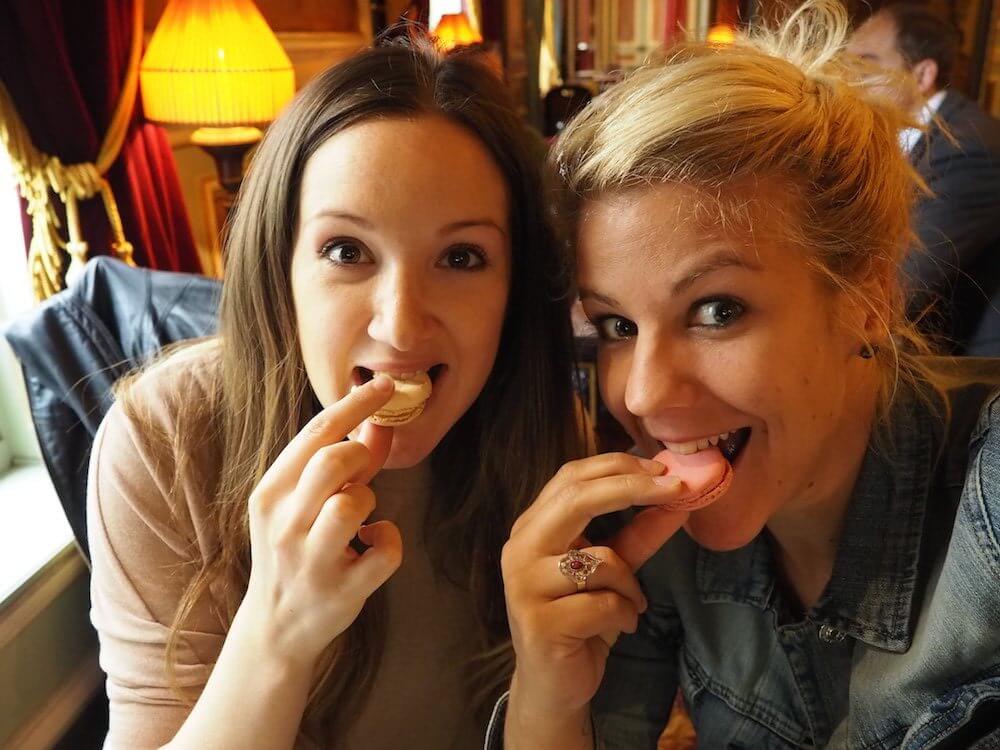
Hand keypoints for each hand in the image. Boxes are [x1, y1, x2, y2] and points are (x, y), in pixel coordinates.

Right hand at [236, 376, 401, 668]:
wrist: (276, 628)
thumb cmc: (296, 551)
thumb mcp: (305, 504)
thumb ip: (343, 463)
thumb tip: (379, 422)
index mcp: (271, 493)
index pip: (316, 433)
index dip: (357, 404)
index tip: (388, 385)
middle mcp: (283, 524)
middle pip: (332, 461)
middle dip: (359, 456)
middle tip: (361, 473)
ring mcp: (310, 560)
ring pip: (353, 504)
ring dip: (368, 502)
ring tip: (358, 520)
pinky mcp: (340, 591)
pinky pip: (385, 549)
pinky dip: (388, 542)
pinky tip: (370, 548)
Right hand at [502, 453, 688, 724]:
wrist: (552, 686)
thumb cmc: (581, 620)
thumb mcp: (614, 572)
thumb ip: (638, 534)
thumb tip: (676, 497)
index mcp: (533, 527)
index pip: (571, 477)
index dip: (618, 466)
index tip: (664, 469)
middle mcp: (520, 549)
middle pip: (577, 498)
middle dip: (632, 489)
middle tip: (676, 489)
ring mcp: (525, 586)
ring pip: (602, 561)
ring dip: (631, 585)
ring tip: (629, 605)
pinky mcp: (540, 623)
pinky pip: (605, 604)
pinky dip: (625, 614)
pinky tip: (619, 626)